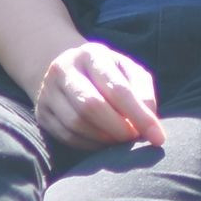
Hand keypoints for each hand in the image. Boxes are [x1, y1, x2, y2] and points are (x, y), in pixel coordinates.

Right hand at [34, 39, 162, 149]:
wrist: (66, 70)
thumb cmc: (106, 73)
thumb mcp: (128, 72)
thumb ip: (143, 91)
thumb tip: (148, 119)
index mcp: (91, 54)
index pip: (117, 88)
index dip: (140, 116)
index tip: (158, 137)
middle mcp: (64, 69)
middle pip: (91, 106)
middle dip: (118, 129)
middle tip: (134, 139)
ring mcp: (48, 92)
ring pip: (76, 123)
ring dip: (104, 139)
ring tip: (119, 141)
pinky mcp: (41, 113)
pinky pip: (66, 136)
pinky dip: (89, 145)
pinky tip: (102, 143)